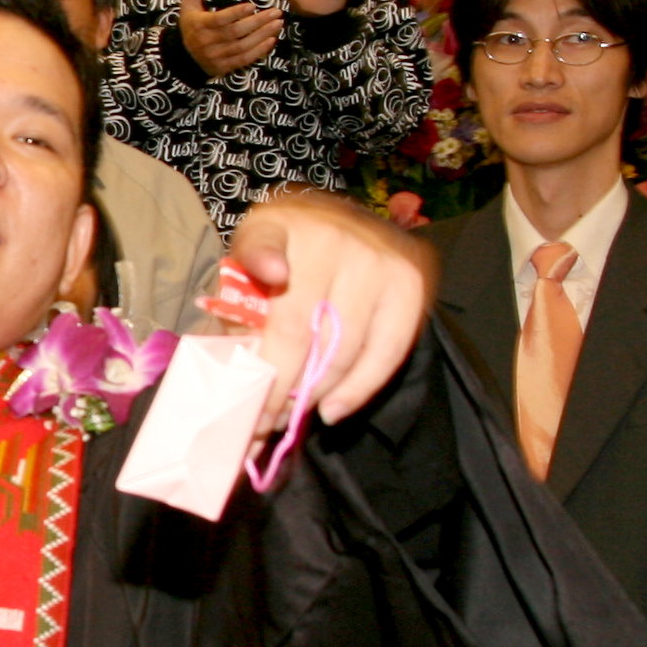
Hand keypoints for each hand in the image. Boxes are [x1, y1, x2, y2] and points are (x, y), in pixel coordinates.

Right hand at [176, 0, 277, 77]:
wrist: (183, 57)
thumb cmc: (191, 26)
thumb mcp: (188, 5)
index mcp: (199, 25)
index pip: (219, 20)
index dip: (236, 13)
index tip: (253, 5)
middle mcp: (207, 42)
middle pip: (235, 33)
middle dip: (257, 22)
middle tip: (276, 12)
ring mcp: (216, 56)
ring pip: (243, 46)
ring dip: (262, 35)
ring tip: (278, 24)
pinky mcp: (223, 67)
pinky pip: (244, 59)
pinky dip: (259, 51)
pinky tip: (271, 40)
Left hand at [220, 190, 436, 426]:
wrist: (347, 224)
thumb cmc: (289, 252)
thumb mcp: (251, 258)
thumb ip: (239, 301)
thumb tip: (236, 368)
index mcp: (282, 225)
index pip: (263, 249)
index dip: (263, 264)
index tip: (268, 281)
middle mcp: (334, 238)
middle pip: (299, 328)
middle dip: (276, 385)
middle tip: (259, 421)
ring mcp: (378, 261)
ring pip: (342, 348)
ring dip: (313, 393)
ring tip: (290, 418)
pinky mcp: (410, 285)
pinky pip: (386, 351)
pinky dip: (358, 389)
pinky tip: (332, 410)